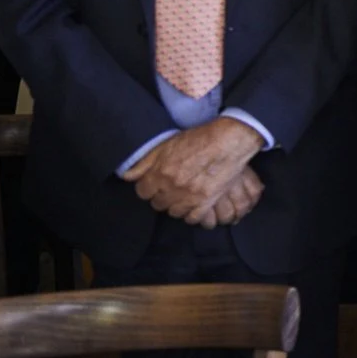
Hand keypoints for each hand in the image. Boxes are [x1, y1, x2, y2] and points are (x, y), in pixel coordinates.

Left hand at [124, 118, 263, 219]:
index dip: (149, 187)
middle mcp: (171, 187)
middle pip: (158, 204)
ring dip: (177, 205)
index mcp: (160, 173)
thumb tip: (127, 176)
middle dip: (162, 196)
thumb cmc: (199, 139)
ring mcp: (189, 197)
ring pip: (174, 212)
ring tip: (184, 196)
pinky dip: (192, 214)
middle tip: (172, 189)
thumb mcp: (166, 145)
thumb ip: (144, 162)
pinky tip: (195, 204)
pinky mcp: (206, 202)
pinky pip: (192, 218)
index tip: (156, 184)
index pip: (143, 192)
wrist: (229, 141)